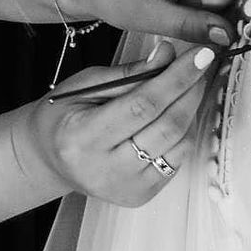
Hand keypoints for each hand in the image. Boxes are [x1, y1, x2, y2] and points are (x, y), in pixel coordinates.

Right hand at [14, 43, 219, 207]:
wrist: (48, 159)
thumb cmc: (63, 117)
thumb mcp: (85, 84)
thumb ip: (127, 73)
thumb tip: (167, 54)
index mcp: (82, 138)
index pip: (142, 105)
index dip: (176, 78)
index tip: (200, 55)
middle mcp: (104, 169)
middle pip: (166, 126)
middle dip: (191, 90)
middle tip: (203, 64)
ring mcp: (124, 187)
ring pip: (177, 144)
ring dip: (191, 110)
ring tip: (191, 85)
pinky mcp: (140, 196)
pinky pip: (176, 160)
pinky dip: (183, 132)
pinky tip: (178, 112)